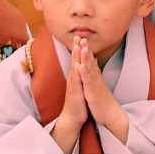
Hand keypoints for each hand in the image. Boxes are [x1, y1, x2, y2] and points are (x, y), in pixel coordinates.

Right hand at [52, 36, 88, 153]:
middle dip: (76, 48)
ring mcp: (73, 86)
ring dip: (76, 57)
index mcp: (75, 77)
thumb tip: (82, 65)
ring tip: (77, 46)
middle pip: (74, 61)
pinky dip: (77, 73)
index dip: (78, 48)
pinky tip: (78, 66)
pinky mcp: (75, 93)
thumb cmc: (77, 102)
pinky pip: (76, 82)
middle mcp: (73, 79)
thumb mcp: (80, 86)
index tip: (80, 36)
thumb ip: (80, 75)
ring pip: (74, 69)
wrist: (72, 117)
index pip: (76, 60)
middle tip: (77, 35)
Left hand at [77, 38, 127, 139]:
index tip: (82, 39)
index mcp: (96, 78)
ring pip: (90, 69)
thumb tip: (93, 66)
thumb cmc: (103, 102)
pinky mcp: (93, 93)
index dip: (86, 50)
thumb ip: (96, 76)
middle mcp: (96, 79)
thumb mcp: (98, 86)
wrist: (111, 115)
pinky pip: (88, 82)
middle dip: (86, 49)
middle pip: (90, 61)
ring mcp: (95, 85)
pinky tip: (81, 66)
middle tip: (82, 37)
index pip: (91, 61)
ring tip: (83, 46)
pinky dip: (84, 73)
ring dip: (86, 57)